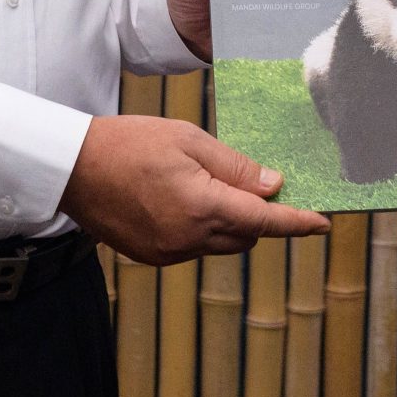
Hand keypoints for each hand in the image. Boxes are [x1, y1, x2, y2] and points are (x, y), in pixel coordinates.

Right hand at [61, 113, 328, 264]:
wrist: (73, 167)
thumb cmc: (129, 143)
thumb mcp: (189, 140)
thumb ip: (234, 166)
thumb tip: (272, 185)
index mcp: (201, 207)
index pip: (264, 221)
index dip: (297, 223)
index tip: (323, 223)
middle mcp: (188, 239)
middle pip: (246, 235)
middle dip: (258, 214)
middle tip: (255, 183)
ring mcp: (168, 252)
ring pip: (220, 243)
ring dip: (229, 221)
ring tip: (206, 184)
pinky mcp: (152, 256)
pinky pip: (194, 247)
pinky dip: (202, 228)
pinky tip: (182, 199)